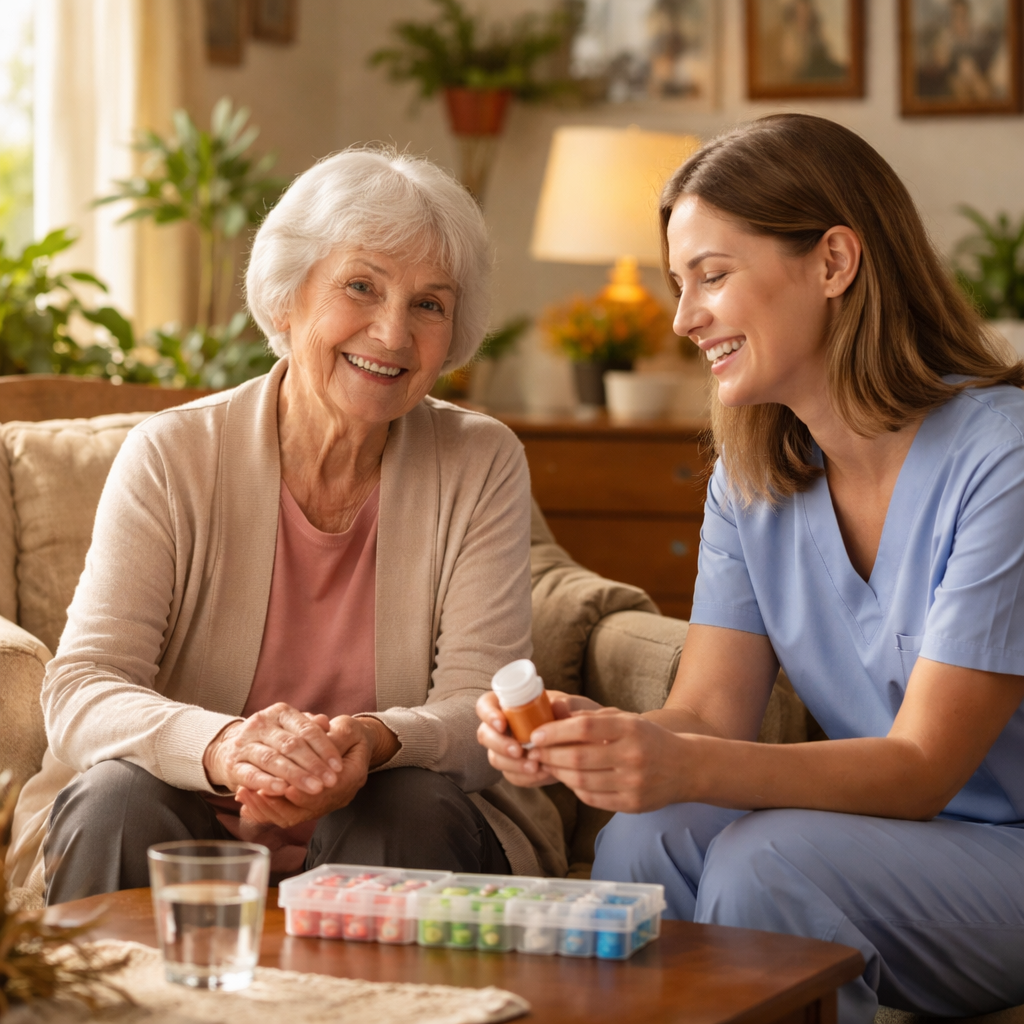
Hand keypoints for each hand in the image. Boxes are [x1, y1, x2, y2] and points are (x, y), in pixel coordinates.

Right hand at [203, 703, 341, 796]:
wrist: (227, 749)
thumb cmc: (271, 740)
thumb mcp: (291, 728)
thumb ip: (309, 727)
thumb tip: (326, 723)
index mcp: (280, 713)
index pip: (306, 729)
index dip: (325, 748)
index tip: (338, 767)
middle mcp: (261, 724)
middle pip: (291, 745)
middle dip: (314, 765)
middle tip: (330, 781)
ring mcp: (244, 744)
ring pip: (272, 759)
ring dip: (296, 775)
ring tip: (314, 788)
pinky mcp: (233, 765)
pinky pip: (251, 774)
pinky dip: (268, 782)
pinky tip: (283, 790)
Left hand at [235, 715, 399, 827]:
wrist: (354, 746)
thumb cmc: (350, 734)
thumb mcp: (346, 728)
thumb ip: (329, 735)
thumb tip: (313, 735)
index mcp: (353, 776)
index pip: (327, 792)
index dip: (304, 792)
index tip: (282, 786)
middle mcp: (339, 796)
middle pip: (306, 809)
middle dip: (278, 801)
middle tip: (255, 791)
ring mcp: (324, 804)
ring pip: (293, 816)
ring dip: (267, 808)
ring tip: (246, 795)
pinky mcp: (309, 806)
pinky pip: (285, 815)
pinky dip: (265, 810)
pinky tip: (247, 802)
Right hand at [475, 689, 599, 787]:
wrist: (581, 740)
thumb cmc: (569, 714)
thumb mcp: (571, 705)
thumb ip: (565, 704)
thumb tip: (559, 706)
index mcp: (508, 704)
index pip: (485, 705)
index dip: (488, 714)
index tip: (502, 723)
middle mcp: (501, 726)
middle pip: (485, 735)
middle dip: (499, 745)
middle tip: (519, 751)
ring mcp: (505, 749)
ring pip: (495, 758)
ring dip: (513, 764)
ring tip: (536, 766)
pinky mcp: (515, 768)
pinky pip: (512, 776)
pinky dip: (526, 777)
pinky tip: (543, 773)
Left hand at [524, 708, 688, 812]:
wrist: (686, 768)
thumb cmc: (647, 738)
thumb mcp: (626, 719)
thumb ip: (592, 717)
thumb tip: (552, 714)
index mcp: (630, 729)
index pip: (584, 728)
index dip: (555, 732)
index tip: (536, 734)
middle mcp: (632, 756)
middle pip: (578, 758)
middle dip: (549, 755)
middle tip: (534, 752)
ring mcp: (633, 783)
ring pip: (581, 781)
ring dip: (557, 773)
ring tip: (546, 765)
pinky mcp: (632, 804)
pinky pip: (592, 798)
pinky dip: (574, 789)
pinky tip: (568, 780)